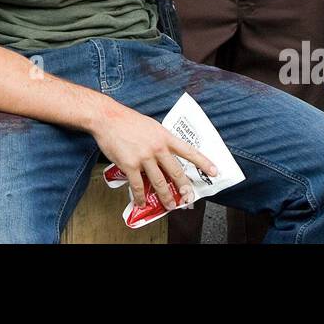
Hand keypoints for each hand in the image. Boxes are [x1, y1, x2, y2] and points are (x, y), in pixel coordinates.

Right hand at [92, 103, 216, 211]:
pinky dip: (140, 196)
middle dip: (184, 187)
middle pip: (175, 172)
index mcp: (164, 136)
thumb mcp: (151, 126)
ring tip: (169, 205)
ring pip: (159, 182)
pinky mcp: (130, 165)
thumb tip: (165, 156)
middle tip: (188, 197)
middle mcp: (157, 148)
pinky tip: (142, 202)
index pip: (189, 151)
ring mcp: (144, 157)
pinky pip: (138, 186)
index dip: (203, 162)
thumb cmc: (127, 120)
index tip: (215, 171)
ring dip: (165, 197)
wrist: (107, 118)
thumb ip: (160, 140)